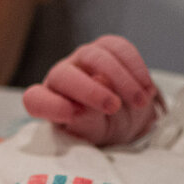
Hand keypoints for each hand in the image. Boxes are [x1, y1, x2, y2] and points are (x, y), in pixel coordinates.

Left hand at [22, 35, 161, 145]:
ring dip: (121, 79)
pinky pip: (118, 48)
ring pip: (94, 57)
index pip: (36, 100)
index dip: (50, 106)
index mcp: (48, 102)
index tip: (70, 115)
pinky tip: (147, 88)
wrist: (123, 116)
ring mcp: (82, 59)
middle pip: (65, 75)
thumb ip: (88, 118)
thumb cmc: (100, 128)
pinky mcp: (105, 47)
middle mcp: (60, 77)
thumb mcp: (93, 135)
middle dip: (90, 90)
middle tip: (114, 107)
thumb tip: (98, 83)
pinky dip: (135, 67)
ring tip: (140, 102)